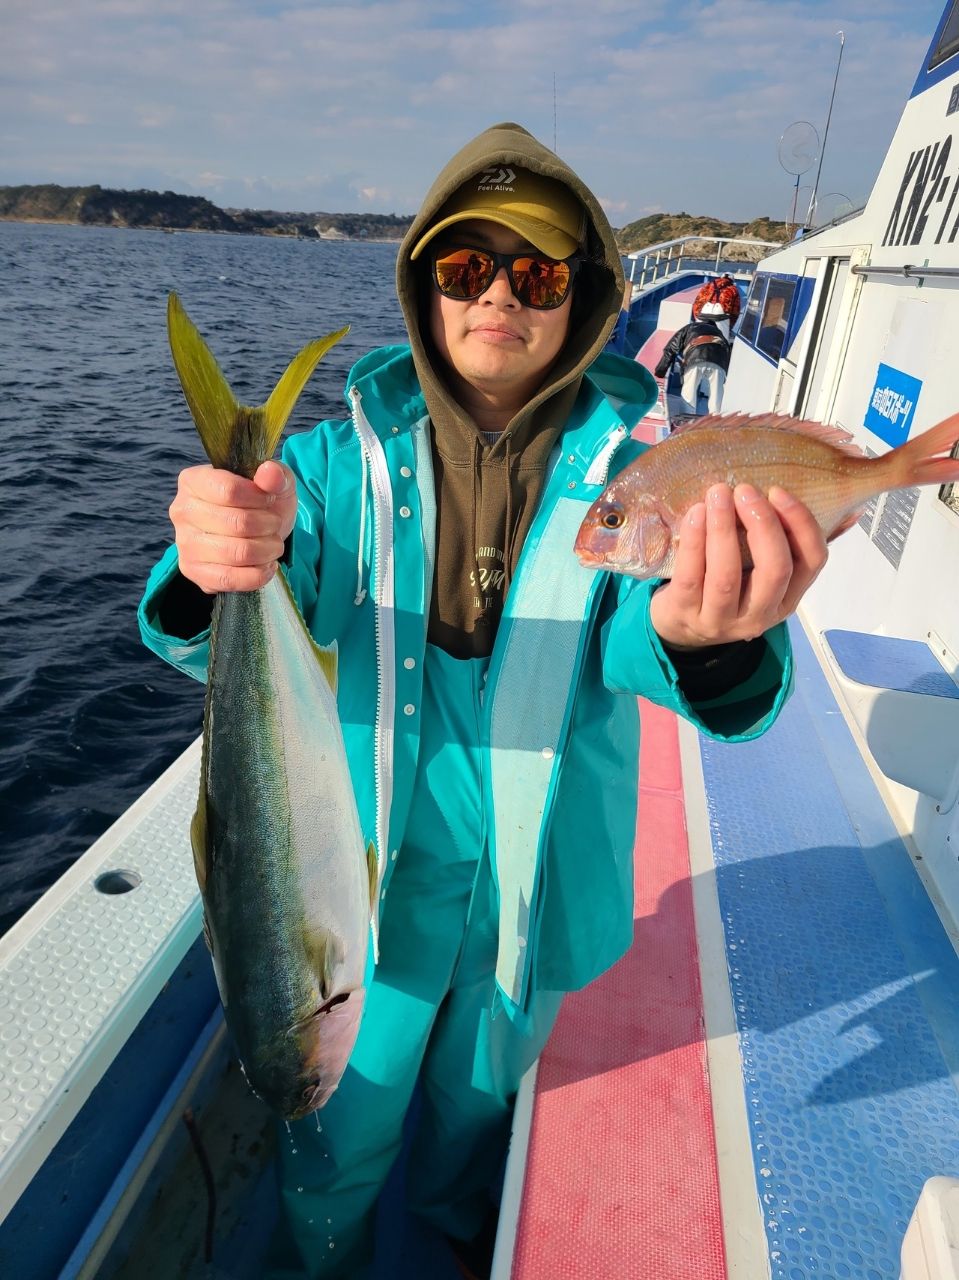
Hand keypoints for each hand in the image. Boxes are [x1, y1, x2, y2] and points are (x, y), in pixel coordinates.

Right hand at [169, 459, 297, 592]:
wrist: (254, 529)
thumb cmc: (259, 500)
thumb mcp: (274, 481)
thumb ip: (276, 474)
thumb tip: (269, 473)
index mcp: (194, 480)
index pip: (230, 491)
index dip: (260, 498)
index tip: (270, 500)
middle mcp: (182, 510)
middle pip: (237, 524)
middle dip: (268, 526)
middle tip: (274, 525)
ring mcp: (184, 543)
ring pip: (237, 553)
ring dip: (267, 551)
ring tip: (273, 544)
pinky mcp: (191, 571)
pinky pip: (229, 579)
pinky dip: (257, 575)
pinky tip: (267, 565)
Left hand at [648, 483, 826, 647]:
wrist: (680, 625)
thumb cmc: (725, 583)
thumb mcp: (756, 571)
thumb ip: (775, 540)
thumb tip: (799, 495)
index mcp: (787, 599)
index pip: (812, 560)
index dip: (801, 523)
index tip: (778, 491)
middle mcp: (760, 615)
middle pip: (775, 569)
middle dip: (763, 524)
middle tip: (745, 490)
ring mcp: (721, 620)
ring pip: (727, 575)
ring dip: (724, 529)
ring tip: (718, 494)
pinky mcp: (686, 614)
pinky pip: (691, 576)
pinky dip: (694, 540)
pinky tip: (696, 513)